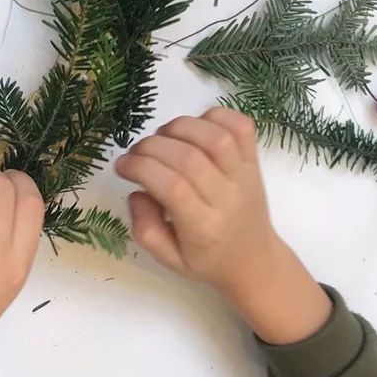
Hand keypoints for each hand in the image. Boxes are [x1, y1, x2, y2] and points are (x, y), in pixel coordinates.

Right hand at [116, 107, 331, 344]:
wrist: (254, 260)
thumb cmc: (207, 259)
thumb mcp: (169, 260)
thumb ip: (145, 229)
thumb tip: (137, 191)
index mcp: (204, 229)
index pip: (173, 188)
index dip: (141, 168)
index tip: (122, 166)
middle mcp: (228, 199)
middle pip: (190, 159)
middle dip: (152, 147)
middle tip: (136, 153)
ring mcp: (245, 176)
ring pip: (216, 137)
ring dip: (180, 127)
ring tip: (163, 137)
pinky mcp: (254, 160)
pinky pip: (240, 127)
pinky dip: (215, 116)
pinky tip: (195, 127)